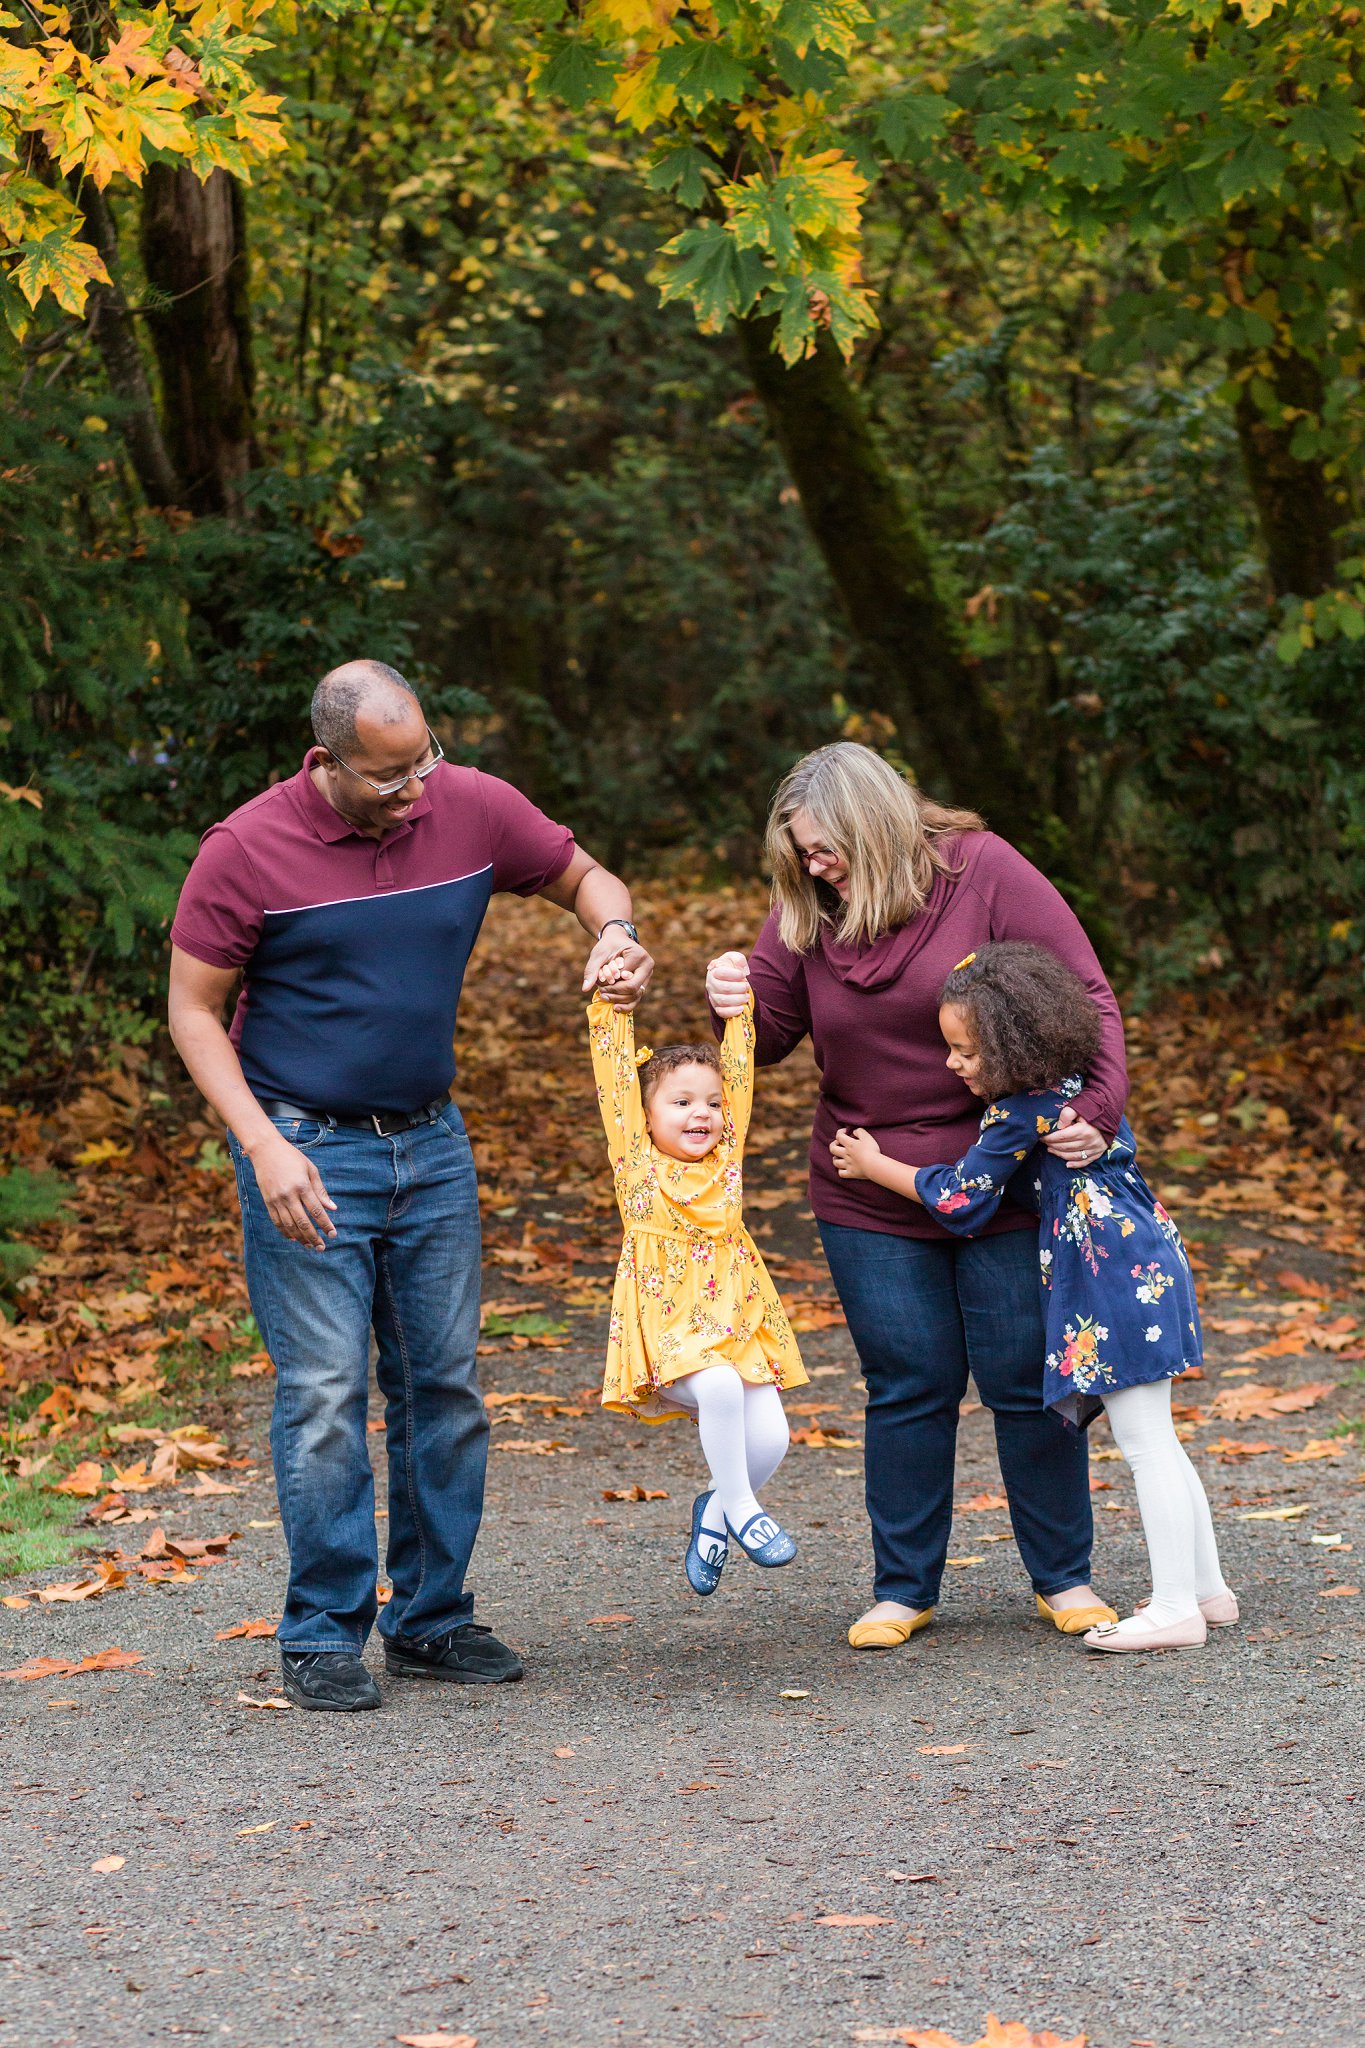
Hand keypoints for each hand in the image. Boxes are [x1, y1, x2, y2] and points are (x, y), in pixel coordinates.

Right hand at [246, 1129, 337, 1248]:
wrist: (265, 1150)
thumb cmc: (292, 1158)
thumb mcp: (310, 1170)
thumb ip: (321, 1191)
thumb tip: (332, 1208)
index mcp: (302, 1186)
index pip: (317, 1211)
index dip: (326, 1225)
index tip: (333, 1234)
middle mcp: (288, 1195)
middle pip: (303, 1222)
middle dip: (314, 1237)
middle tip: (322, 1247)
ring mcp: (276, 1200)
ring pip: (289, 1225)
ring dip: (301, 1238)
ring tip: (310, 1246)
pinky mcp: (268, 1202)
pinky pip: (277, 1222)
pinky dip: (285, 1232)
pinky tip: (294, 1238)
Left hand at [582, 935, 652, 1009]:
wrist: (617, 940)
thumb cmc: (608, 945)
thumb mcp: (598, 955)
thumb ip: (592, 971)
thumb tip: (585, 989)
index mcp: (639, 956)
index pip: (624, 977)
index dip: (610, 983)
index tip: (599, 980)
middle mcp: (647, 967)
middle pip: (633, 988)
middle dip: (615, 993)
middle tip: (601, 993)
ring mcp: (647, 976)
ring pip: (636, 996)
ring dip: (619, 1000)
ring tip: (604, 997)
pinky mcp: (643, 983)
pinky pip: (637, 998)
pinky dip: (626, 1005)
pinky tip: (615, 1007)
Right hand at [706, 950, 750, 1018]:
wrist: (729, 981)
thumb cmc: (731, 968)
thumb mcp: (734, 959)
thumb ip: (738, 959)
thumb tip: (742, 968)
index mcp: (714, 972)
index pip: (721, 973)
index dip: (735, 974)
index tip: (743, 975)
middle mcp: (711, 985)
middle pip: (725, 988)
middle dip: (740, 988)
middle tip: (747, 986)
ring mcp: (713, 997)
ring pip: (723, 1001)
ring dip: (738, 999)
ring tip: (747, 996)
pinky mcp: (717, 1007)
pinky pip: (721, 1012)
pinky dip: (731, 1012)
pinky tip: (741, 1008)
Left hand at [830, 1126, 880, 1180]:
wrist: (874, 1166)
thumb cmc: (871, 1150)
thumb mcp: (867, 1137)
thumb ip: (859, 1131)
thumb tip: (854, 1132)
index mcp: (849, 1144)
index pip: (839, 1136)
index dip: (840, 1132)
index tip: (845, 1131)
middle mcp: (846, 1154)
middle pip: (833, 1149)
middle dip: (833, 1145)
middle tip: (837, 1143)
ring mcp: (847, 1165)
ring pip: (835, 1162)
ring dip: (835, 1158)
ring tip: (838, 1157)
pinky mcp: (851, 1173)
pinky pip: (841, 1173)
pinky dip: (841, 1171)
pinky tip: (844, 1169)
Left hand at [1043, 1105, 1106, 1168]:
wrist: (1111, 1109)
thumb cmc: (1093, 1107)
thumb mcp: (1079, 1106)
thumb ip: (1067, 1114)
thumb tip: (1058, 1126)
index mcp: (1083, 1130)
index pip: (1061, 1137)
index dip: (1049, 1137)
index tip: (1042, 1136)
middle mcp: (1089, 1142)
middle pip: (1065, 1147)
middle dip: (1052, 1145)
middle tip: (1044, 1142)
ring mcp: (1095, 1148)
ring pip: (1073, 1156)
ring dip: (1060, 1154)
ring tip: (1050, 1150)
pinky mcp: (1099, 1152)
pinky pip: (1086, 1161)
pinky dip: (1076, 1164)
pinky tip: (1067, 1165)